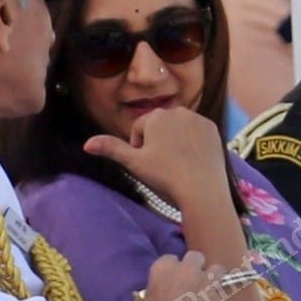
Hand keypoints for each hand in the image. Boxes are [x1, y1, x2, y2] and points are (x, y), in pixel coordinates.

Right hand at [83, 108, 229, 207]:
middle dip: (157, 142)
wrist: (202, 189)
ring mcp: (198, 119)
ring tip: (178, 164)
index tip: (147, 165)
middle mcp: (177, 111)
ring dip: (175, 141)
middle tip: (162, 166)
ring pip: (179, 129)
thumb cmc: (165, 176)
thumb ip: (111, 148)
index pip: (139, 129)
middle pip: (160, 127)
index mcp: (155, 116)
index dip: (139, 148)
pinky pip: (197, 133)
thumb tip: (86, 143)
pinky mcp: (213, 129)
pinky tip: (193, 160)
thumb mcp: (134, 164)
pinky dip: (193, 143)